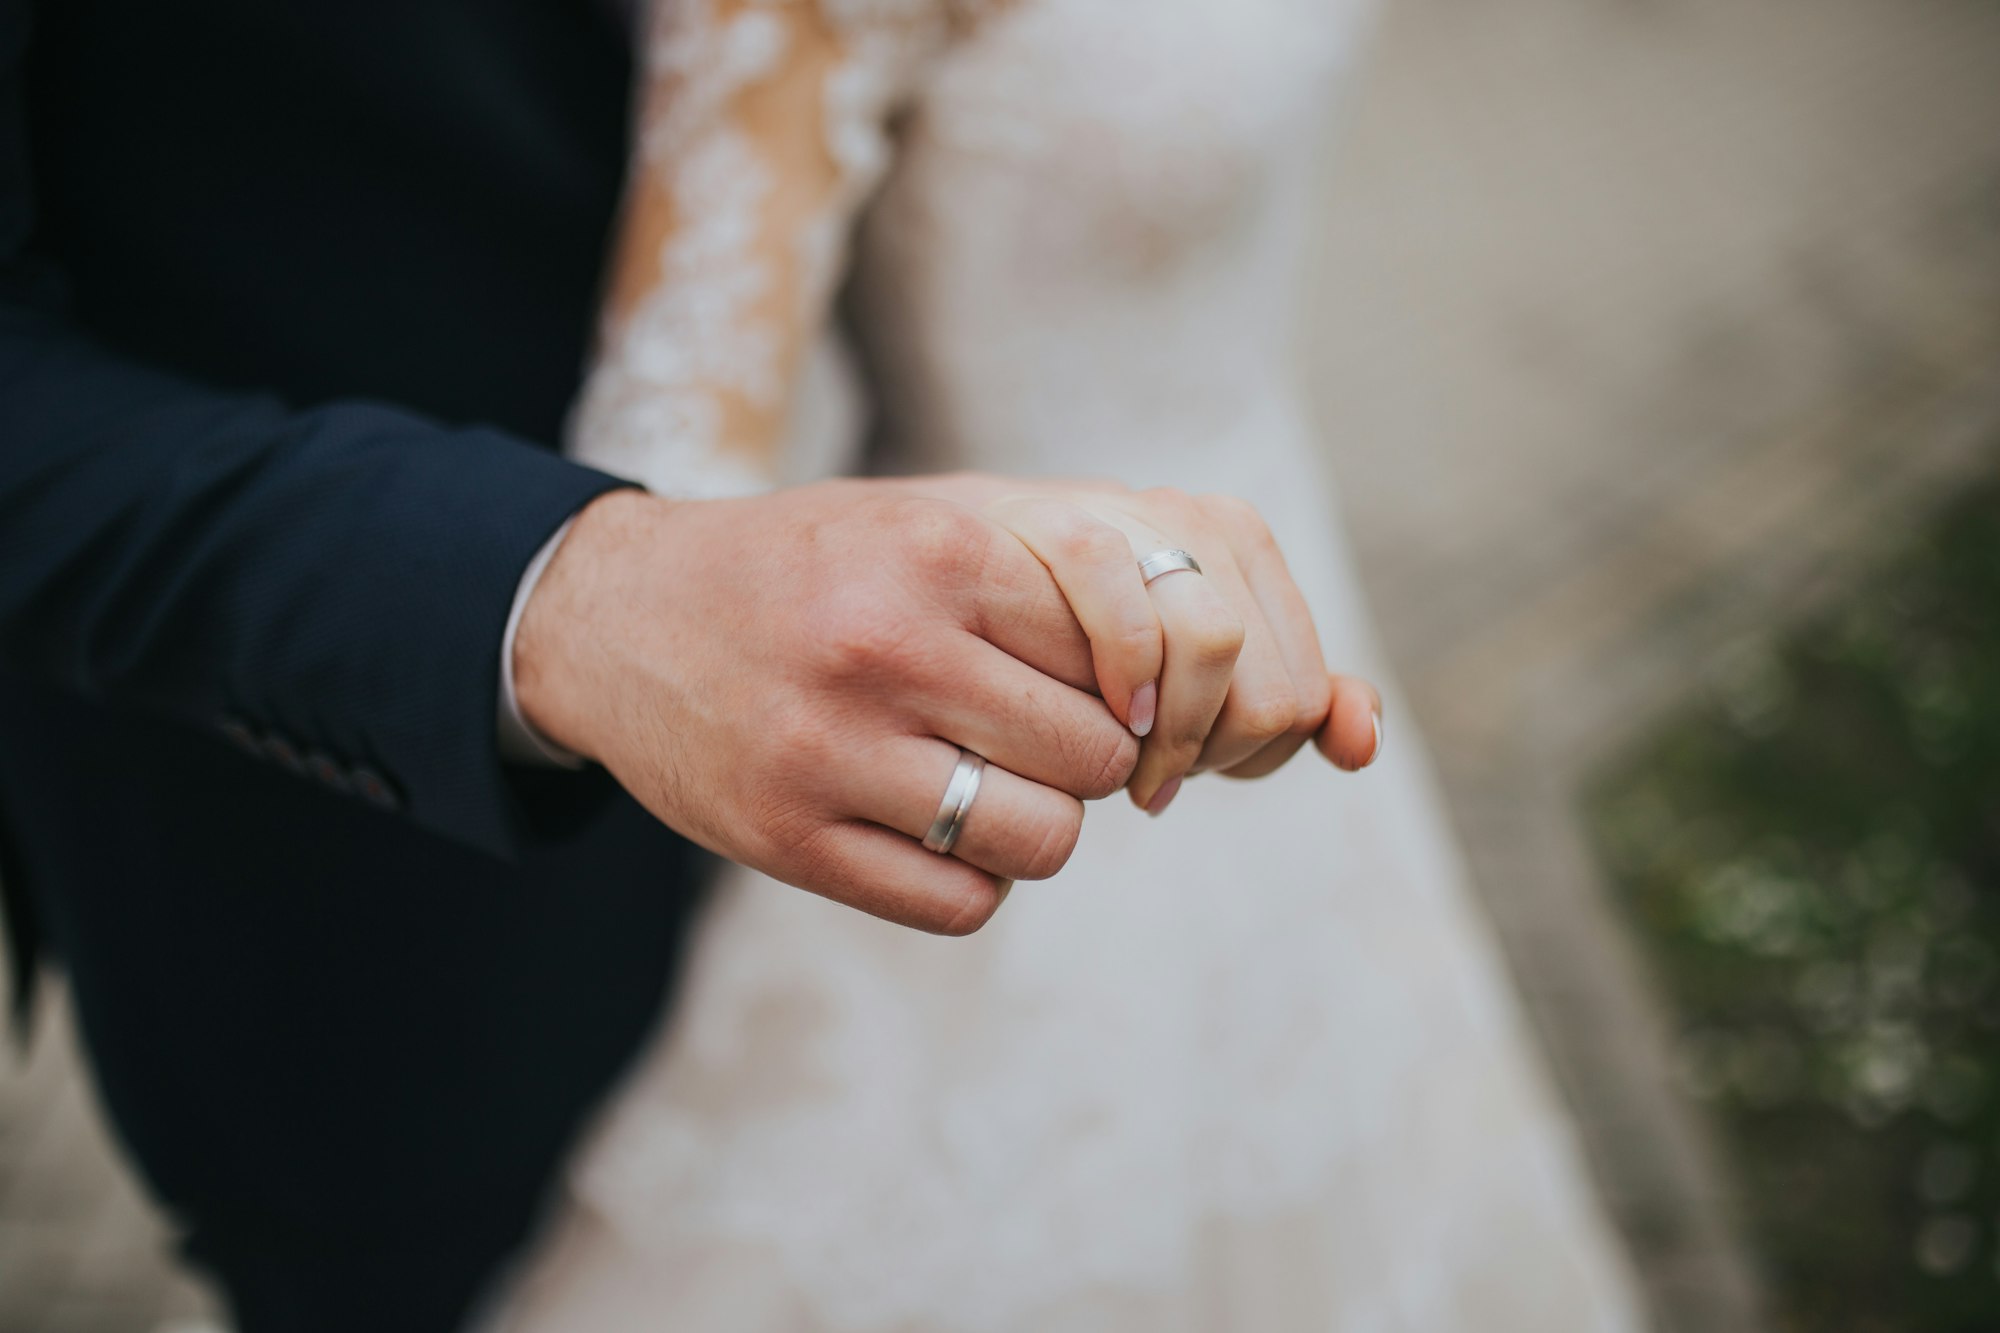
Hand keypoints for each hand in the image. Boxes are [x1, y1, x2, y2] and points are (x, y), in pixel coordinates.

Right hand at [513, 484, 1139, 933]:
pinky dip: (974, 881)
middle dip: (1090, 761)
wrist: (620, 614)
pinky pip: (961, 905)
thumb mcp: (914, 519)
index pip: (1116, 651)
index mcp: (933, 551)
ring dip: (1035, 826)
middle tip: (1047, 748)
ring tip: (995, 790)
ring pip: (1041, 840)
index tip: (1100, 695)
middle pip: (1092, 755)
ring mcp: (830, 754)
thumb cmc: (802, 568)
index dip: (1125, 684)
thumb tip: (1170, 675)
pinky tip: (937, 833)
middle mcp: (884, 649)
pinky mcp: (788, 841)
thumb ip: (1038, 574)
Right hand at [978, 484, 1383, 812]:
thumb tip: (1361, 743)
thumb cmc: (1058, 641)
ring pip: (1213, 640)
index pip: (1299, 693)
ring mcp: (1115, 511)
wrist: (919, 577)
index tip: (1185, 770)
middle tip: (1146, 778)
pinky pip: (1119, 592)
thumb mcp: (1179, 674)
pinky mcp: (1035, 519)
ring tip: (1117, 764)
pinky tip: (1091, 723)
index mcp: (1229, 543)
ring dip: (1165, 736)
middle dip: (1208, 752)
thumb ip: (1280, 700)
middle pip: (1261, 681)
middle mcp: (1184, 516)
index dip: (1247, 753)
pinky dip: (1122, 671)